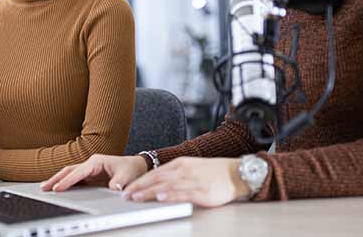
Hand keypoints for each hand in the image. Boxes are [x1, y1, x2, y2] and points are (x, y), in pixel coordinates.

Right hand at [41, 154, 147, 191]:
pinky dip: (64, 181)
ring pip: (69, 173)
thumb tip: (112, 188)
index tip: (58, 188)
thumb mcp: (126, 176)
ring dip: (57, 179)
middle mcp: (90, 163)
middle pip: (69, 170)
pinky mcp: (89, 174)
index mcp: (97, 161)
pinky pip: (74, 177)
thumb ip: (118, 182)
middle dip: (56, 179)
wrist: (136, 166)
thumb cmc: (131, 169)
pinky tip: (56, 187)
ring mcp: (89, 168)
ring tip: (45, 187)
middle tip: (44, 187)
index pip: (78, 172)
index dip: (68, 181)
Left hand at [122, 157, 250, 207]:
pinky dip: (171, 195)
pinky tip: (161, 198)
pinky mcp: (202, 191)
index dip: (139, 181)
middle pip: (157, 179)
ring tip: (136, 198)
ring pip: (167, 186)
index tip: (127, 188)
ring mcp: (193, 180)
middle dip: (139, 187)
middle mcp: (185, 170)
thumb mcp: (192, 168)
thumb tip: (158, 184)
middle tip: (125, 195)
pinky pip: (183, 193)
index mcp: (181, 163)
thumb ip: (176, 174)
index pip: (155, 172)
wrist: (236, 173)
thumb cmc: (214, 173)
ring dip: (149, 192)